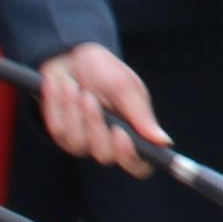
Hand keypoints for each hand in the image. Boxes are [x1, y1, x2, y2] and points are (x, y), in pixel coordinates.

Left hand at [38, 44, 163, 172]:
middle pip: (105, 156)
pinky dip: (58, 105)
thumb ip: (141, 115)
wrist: (71, 55)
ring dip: (73, 111)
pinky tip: (62, 87)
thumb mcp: (125, 86)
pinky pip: (58, 131)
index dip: (131, 157)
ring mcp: (83, 143)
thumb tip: (164, 141)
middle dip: (95, 124)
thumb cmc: (104, 71)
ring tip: (73, 86)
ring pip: (78, 143)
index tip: (120, 132)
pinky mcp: (61, 136)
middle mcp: (109, 144)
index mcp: (133, 135)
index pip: (139, 166)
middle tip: (89, 97)